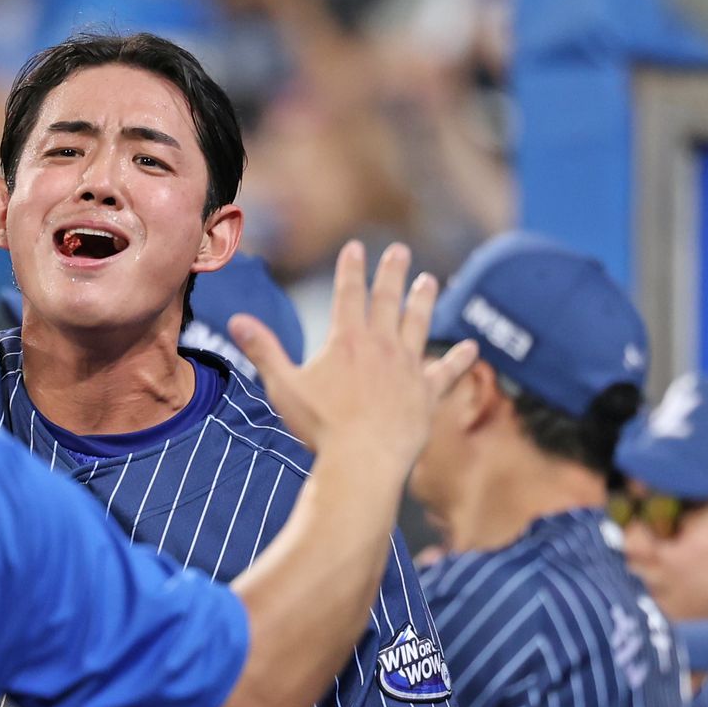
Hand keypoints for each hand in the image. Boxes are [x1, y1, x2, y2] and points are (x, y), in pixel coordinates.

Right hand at [228, 241, 476, 467]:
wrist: (364, 459)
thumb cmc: (320, 426)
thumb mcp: (283, 385)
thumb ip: (263, 350)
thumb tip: (236, 320)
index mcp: (347, 341)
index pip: (349, 295)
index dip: (351, 269)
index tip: (356, 247)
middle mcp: (382, 346)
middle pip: (389, 300)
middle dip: (393, 273)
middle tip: (400, 251)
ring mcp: (408, 368)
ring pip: (420, 325)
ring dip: (425, 301)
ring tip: (431, 281)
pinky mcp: (428, 393)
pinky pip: (447, 371)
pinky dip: (459, 359)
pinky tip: (471, 348)